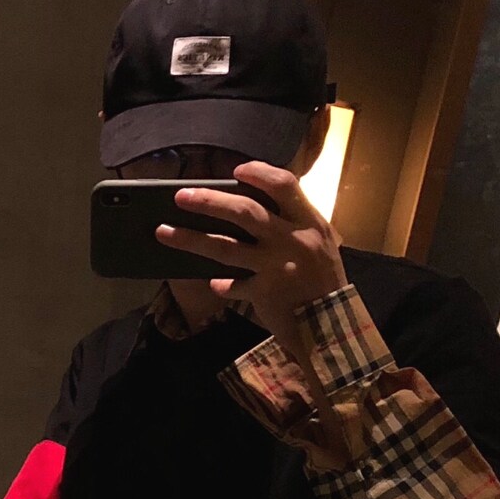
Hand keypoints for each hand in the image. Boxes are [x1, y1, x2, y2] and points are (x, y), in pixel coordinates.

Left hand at [157, 160, 347, 349]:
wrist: (335, 327)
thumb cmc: (326, 282)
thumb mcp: (321, 245)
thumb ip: (295, 224)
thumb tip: (253, 205)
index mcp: (310, 223)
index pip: (283, 185)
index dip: (258, 173)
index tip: (235, 171)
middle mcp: (292, 241)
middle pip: (245, 211)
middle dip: (209, 201)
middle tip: (181, 196)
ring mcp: (276, 267)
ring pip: (225, 248)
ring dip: (191, 239)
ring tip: (164, 232)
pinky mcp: (265, 293)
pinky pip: (234, 285)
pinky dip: (223, 285)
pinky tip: (214, 284)